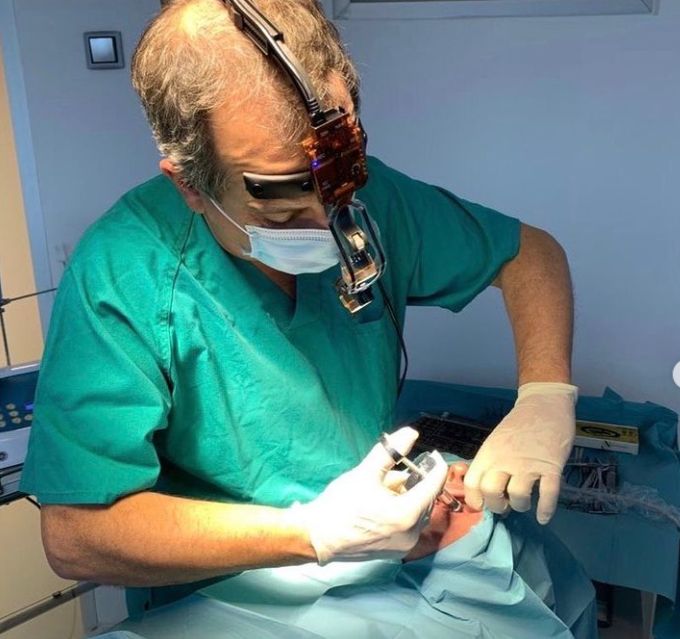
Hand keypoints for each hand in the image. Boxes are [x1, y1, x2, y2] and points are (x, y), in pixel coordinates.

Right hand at [293, 427, 447, 564]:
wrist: (318, 536)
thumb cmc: (340, 504)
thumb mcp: (366, 472)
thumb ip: (390, 452)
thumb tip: (411, 433)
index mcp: (406, 514)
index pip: (433, 486)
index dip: (435, 467)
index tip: (433, 455)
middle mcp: (411, 534)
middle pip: (424, 499)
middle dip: (412, 483)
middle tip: (392, 472)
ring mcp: (404, 545)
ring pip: (415, 512)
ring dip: (405, 497)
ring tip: (382, 487)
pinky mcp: (395, 551)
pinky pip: (408, 525)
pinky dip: (401, 511)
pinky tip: (381, 504)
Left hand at [464, 382, 576, 524]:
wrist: (545, 404)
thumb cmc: (519, 424)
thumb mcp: (495, 440)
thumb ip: (490, 462)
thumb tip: (485, 488)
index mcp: (489, 453)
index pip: (472, 483)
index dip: (476, 499)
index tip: (483, 505)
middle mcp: (505, 460)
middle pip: (492, 493)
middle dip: (497, 506)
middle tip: (504, 505)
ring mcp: (529, 464)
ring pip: (518, 497)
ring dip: (520, 506)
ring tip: (524, 502)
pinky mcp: (551, 467)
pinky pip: (548, 495)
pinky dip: (545, 510)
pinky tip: (543, 516)